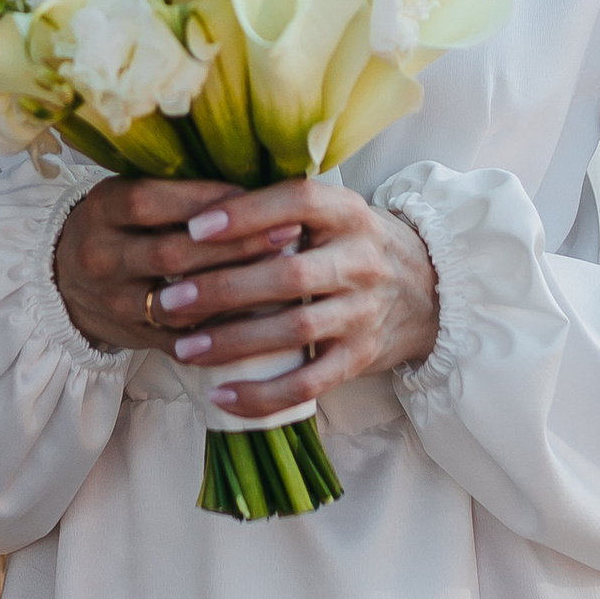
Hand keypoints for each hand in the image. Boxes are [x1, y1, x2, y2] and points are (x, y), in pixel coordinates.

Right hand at [54, 176, 283, 357]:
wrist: (65, 281)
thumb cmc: (118, 225)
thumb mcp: (128, 194)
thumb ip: (176, 190)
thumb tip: (253, 181)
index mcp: (101, 210)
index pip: (150, 202)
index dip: (205, 200)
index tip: (256, 194)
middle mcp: (101, 258)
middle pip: (171, 254)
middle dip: (235, 244)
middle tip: (288, 233)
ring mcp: (114, 304)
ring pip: (179, 304)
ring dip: (234, 291)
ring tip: (281, 275)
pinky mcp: (133, 338)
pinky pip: (183, 341)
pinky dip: (223, 331)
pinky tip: (262, 318)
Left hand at [56, 174, 438, 414]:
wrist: (429, 292)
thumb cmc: (352, 245)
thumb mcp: (332, 213)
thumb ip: (279, 208)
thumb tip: (193, 203)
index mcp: (349, 213)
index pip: (299, 203)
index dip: (247, 214)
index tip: (194, 227)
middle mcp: (361, 260)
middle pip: (289, 274)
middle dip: (224, 288)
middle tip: (170, 298)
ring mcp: (364, 312)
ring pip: (296, 330)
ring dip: (235, 342)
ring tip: (184, 347)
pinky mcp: (361, 358)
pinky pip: (310, 383)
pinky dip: (264, 394)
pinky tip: (221, 395)